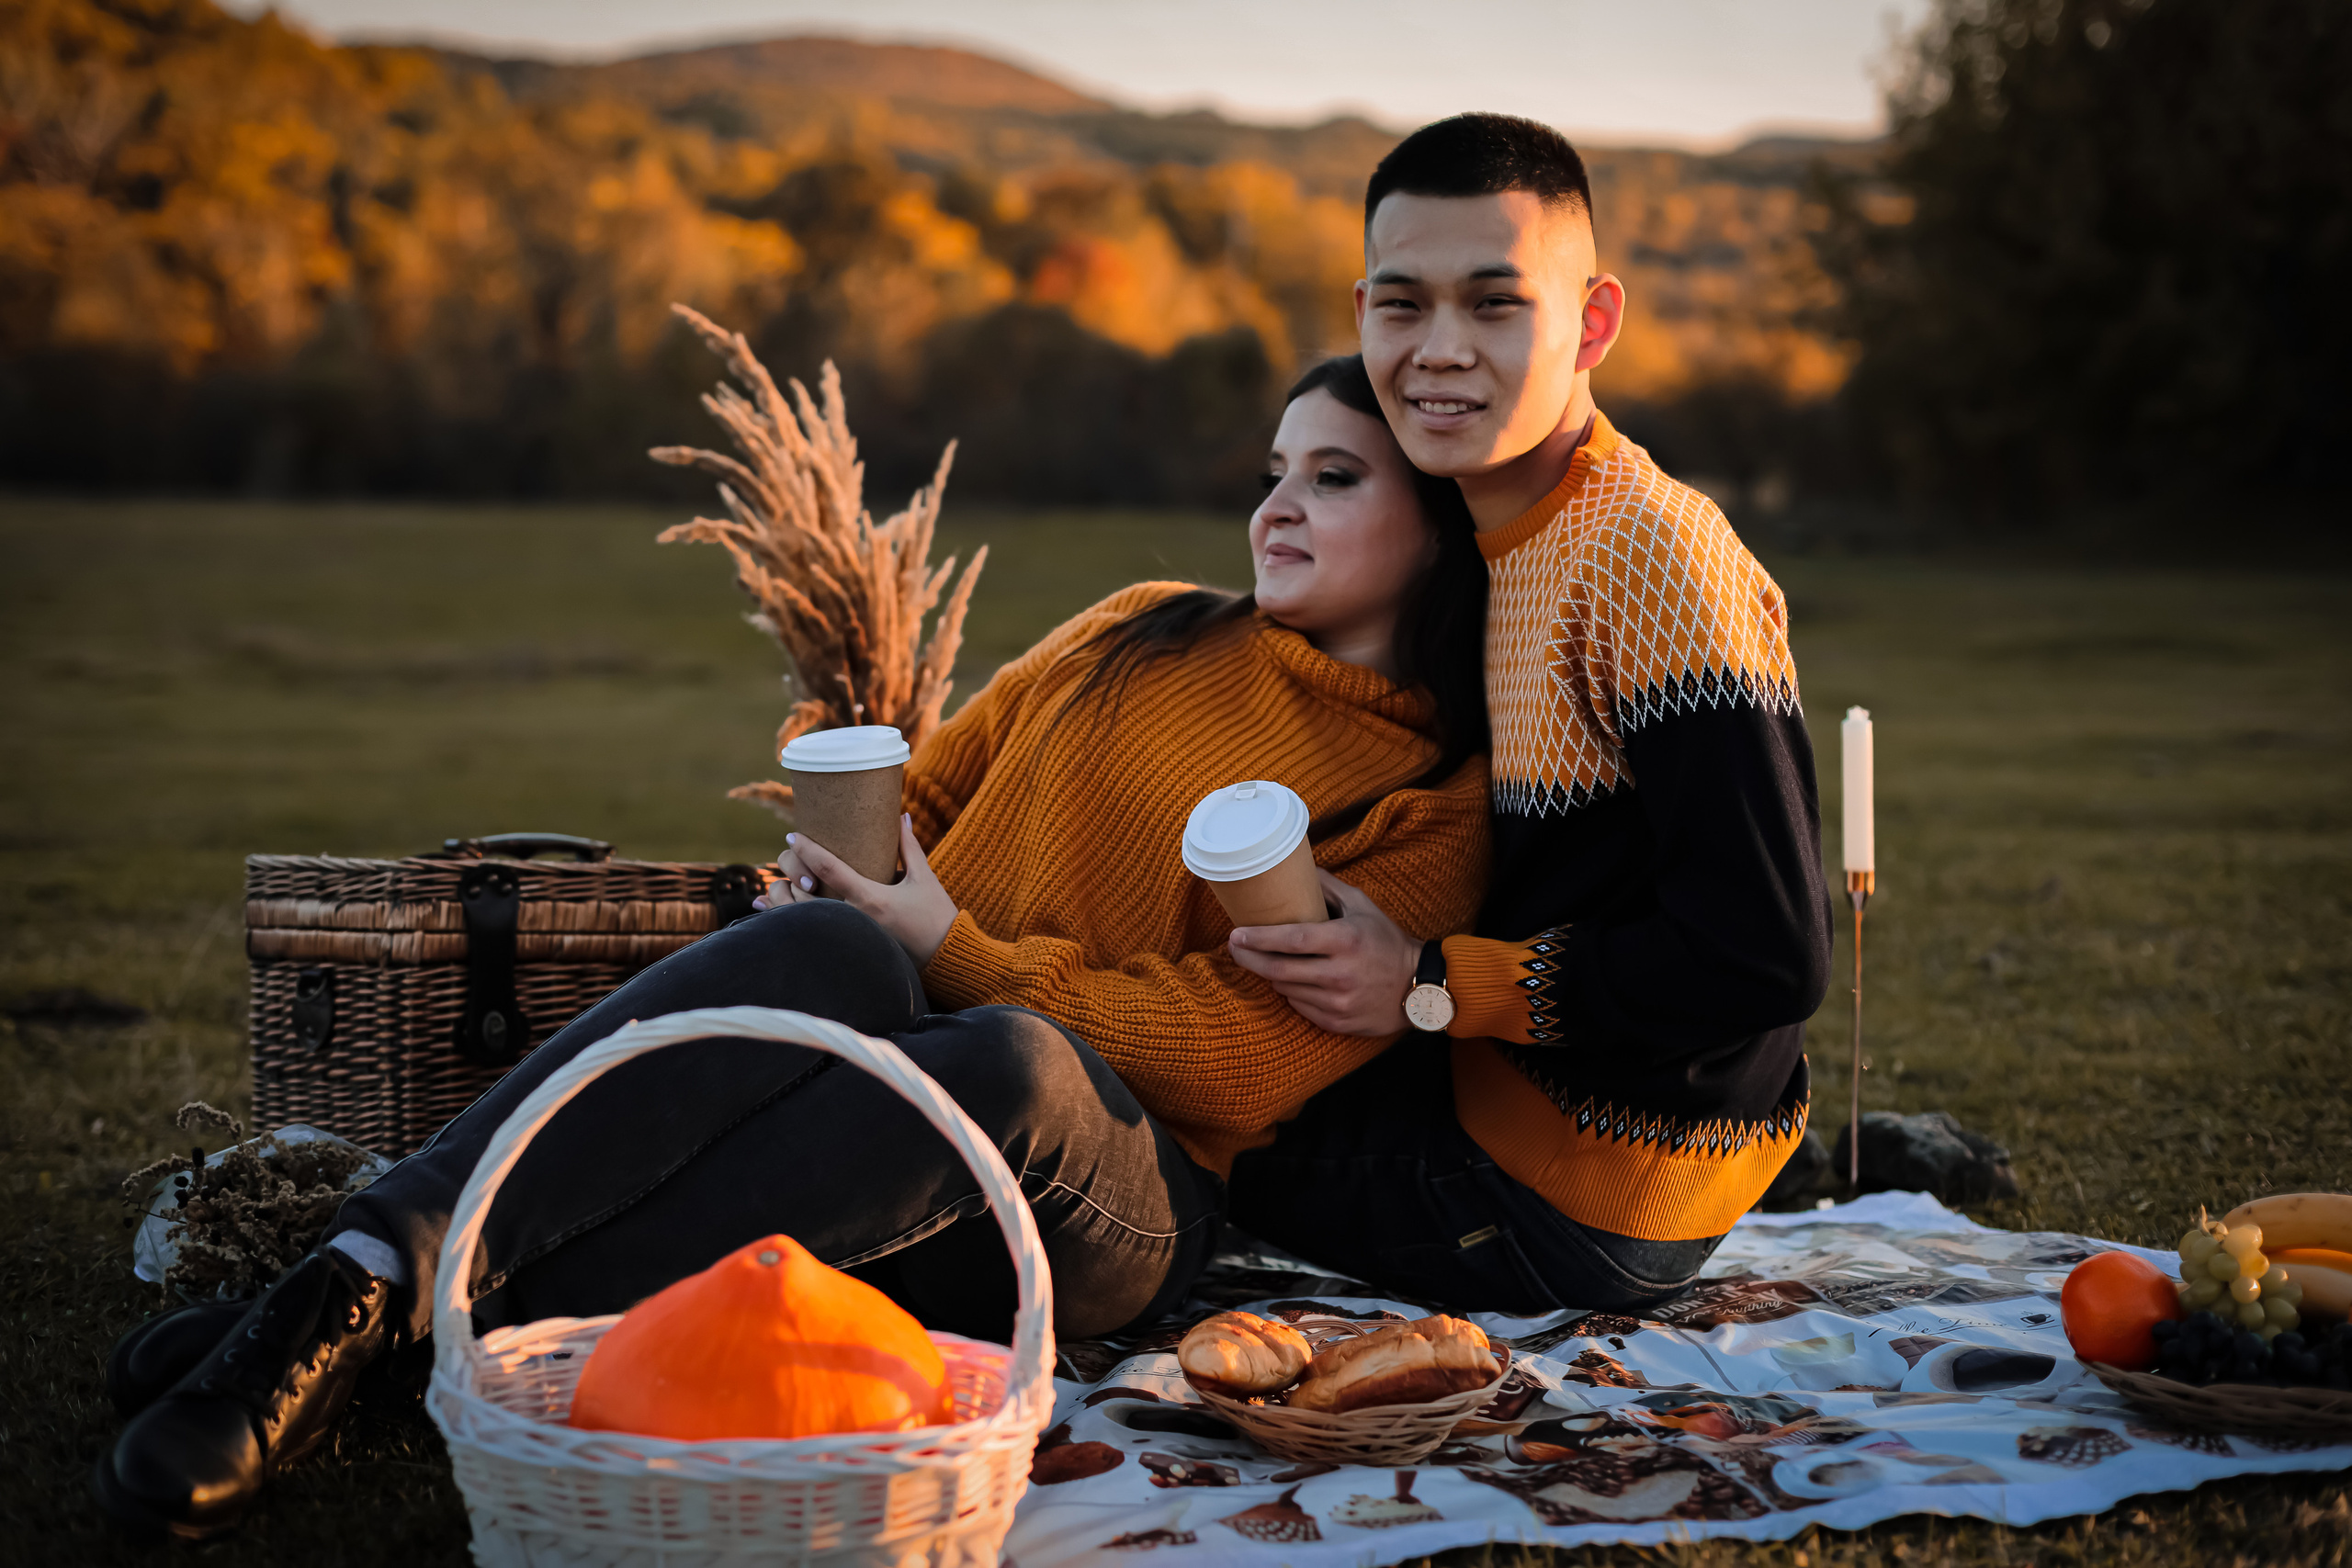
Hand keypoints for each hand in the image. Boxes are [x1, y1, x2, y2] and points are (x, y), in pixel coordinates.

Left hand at [758, 816, 959, 967]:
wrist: (945, 956)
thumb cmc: (936, 915)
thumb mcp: (924, 877)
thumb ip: (908, 846)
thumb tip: (901, 816)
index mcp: (870, 898)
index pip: (829, 869)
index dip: (807, 849)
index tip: (792, 834)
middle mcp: (854, 918)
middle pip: (806, 892)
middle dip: (793, 869)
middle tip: (789, 851)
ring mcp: (849, 935)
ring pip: (802, 916)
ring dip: (785, 896)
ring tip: (782, 878)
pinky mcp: (849, 946)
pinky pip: (809, 932)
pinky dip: (786, 919)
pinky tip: (769, 908)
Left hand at [1227, 870, 1421, 1035]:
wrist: (1418, 986)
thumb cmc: (1386, 941)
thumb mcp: (1363, 906)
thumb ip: (1328, 887)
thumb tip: (1296, 867)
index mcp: (1345, 941)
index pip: (1291, 940)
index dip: (1259, 938)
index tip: (1236, 934)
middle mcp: (1340, 974)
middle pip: (1279, 970)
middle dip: (1249, 959)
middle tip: (1234, 948)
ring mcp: (1338, 1002)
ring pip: (1285, 989)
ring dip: (1272, 974)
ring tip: (1268, 960)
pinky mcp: (1337, 1022)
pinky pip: (1299, 1006)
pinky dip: (1290, 992)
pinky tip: (1294, 980)